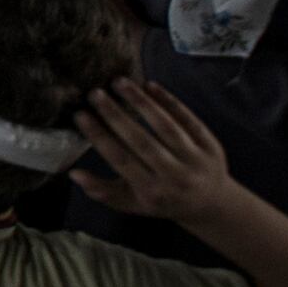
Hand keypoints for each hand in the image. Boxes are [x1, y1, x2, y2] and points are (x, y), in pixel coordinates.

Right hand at [69, 78, 234, 226]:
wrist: (213, 204)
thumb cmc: (163, 201)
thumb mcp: (132, 203)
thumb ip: (104, 192)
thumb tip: (74, 174)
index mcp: (152, 192)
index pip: (122, 160)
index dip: (100, 137)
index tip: (80, 115)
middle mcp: (175, 177)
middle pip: (142, 141)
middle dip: (116, 115)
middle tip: (94, 93)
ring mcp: (196, 160)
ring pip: (165, 126)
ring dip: (141, 102)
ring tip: (119, 82)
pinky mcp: (211, 145)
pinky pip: (189, 120)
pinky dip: (170, 101)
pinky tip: (150, 85)